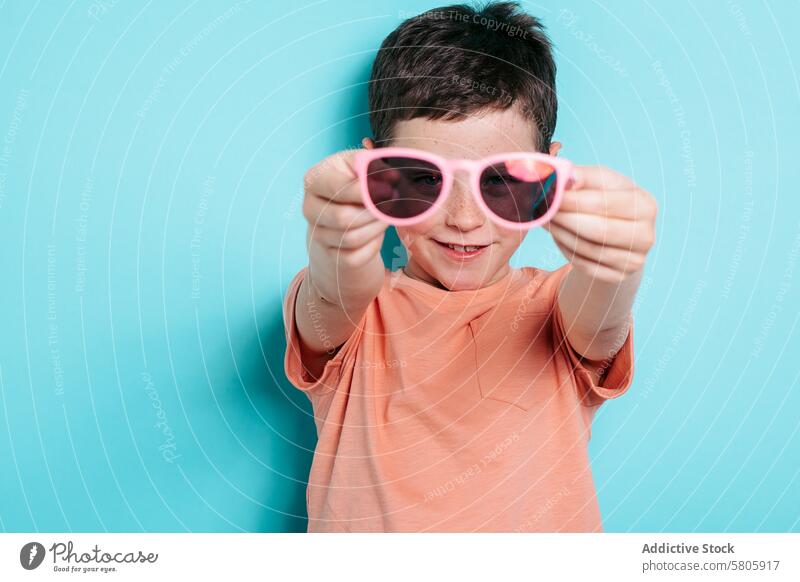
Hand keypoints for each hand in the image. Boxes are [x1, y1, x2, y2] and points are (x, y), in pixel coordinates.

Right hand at [302, 149, 388, 305]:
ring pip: (351, 238)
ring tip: (386, 217)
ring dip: (376, 228)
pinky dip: (373, 245)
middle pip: (342, 217)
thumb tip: (390, 176)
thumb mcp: (364, 167)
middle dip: (373, 213)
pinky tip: (376, 233)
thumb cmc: (357, 186)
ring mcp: (318, 234)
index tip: (389, 190)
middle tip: (391, 205)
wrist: (345, 216)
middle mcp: (309, 207)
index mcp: (314, 179)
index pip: (336, 188)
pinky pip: (356, 256)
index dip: (365, 191)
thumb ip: (374, 165)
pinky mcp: (331, 255)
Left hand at [544, 165, 656, 282]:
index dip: (571, 200)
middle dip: (564, 218)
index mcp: (645, 205)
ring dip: (561, 233)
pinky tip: (559, 235)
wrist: (619, 232)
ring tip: (546, 219)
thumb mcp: (599, 182)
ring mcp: (634, 260)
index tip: (546, 194)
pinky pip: (584, 265)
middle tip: (541, 209)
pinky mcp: (619, 276)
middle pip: (597, 229)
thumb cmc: (607, 199)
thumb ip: (581, 176)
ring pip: (587, 248)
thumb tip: (563, 179)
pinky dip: (566, 249)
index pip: (602, 203)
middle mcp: (646, 235)